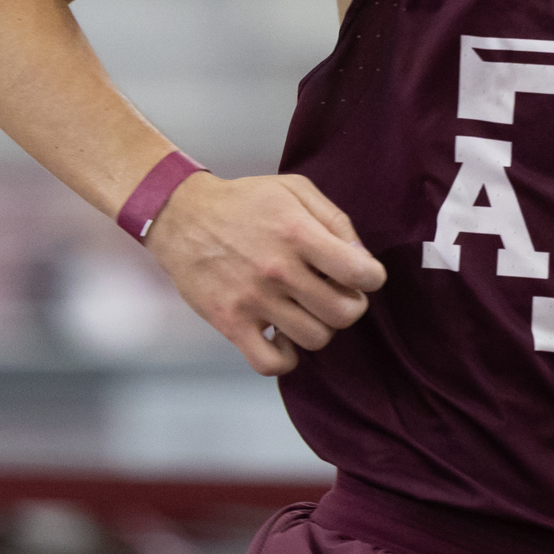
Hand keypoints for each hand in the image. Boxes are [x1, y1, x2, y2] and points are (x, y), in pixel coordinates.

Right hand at [144, 171, 385, 375]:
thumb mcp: (295, 190)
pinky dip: (286, 358)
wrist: (182, 216)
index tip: (362, 275)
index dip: (371, 278)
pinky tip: (283, 336)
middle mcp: (278, 269)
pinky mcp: (230, 323)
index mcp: (298, 232)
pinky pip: (271, 364)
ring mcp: (253, 300)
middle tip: (335, 294)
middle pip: (344, 313)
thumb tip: (362, 259)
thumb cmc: (244, 202)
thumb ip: (336, 220)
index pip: (360, 273)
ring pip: (315, 339)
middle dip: (350, 305)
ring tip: (306, 309)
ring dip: (319, 327)